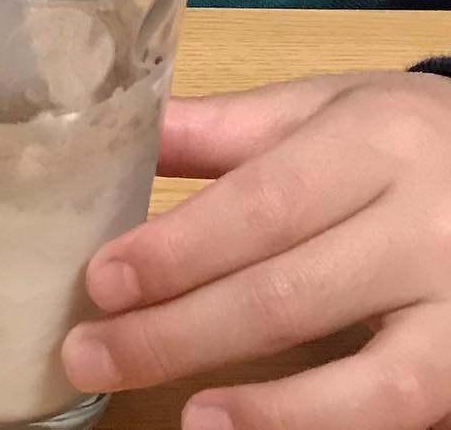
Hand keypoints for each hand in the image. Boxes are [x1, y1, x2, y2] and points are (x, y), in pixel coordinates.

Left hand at [62, 72, 450, 428]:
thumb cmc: (403, 137)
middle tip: (90, 355)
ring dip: (265, 409)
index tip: (101, 279)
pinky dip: (322, 426)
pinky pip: (400, 410)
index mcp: (372, 144)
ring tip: (182, 418)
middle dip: (179, 331)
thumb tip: (114, 137)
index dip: (179, 249)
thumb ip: (225, 130)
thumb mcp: (324, 109)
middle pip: (290, 292)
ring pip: (362, 375)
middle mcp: (423, 226)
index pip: (263, 204)